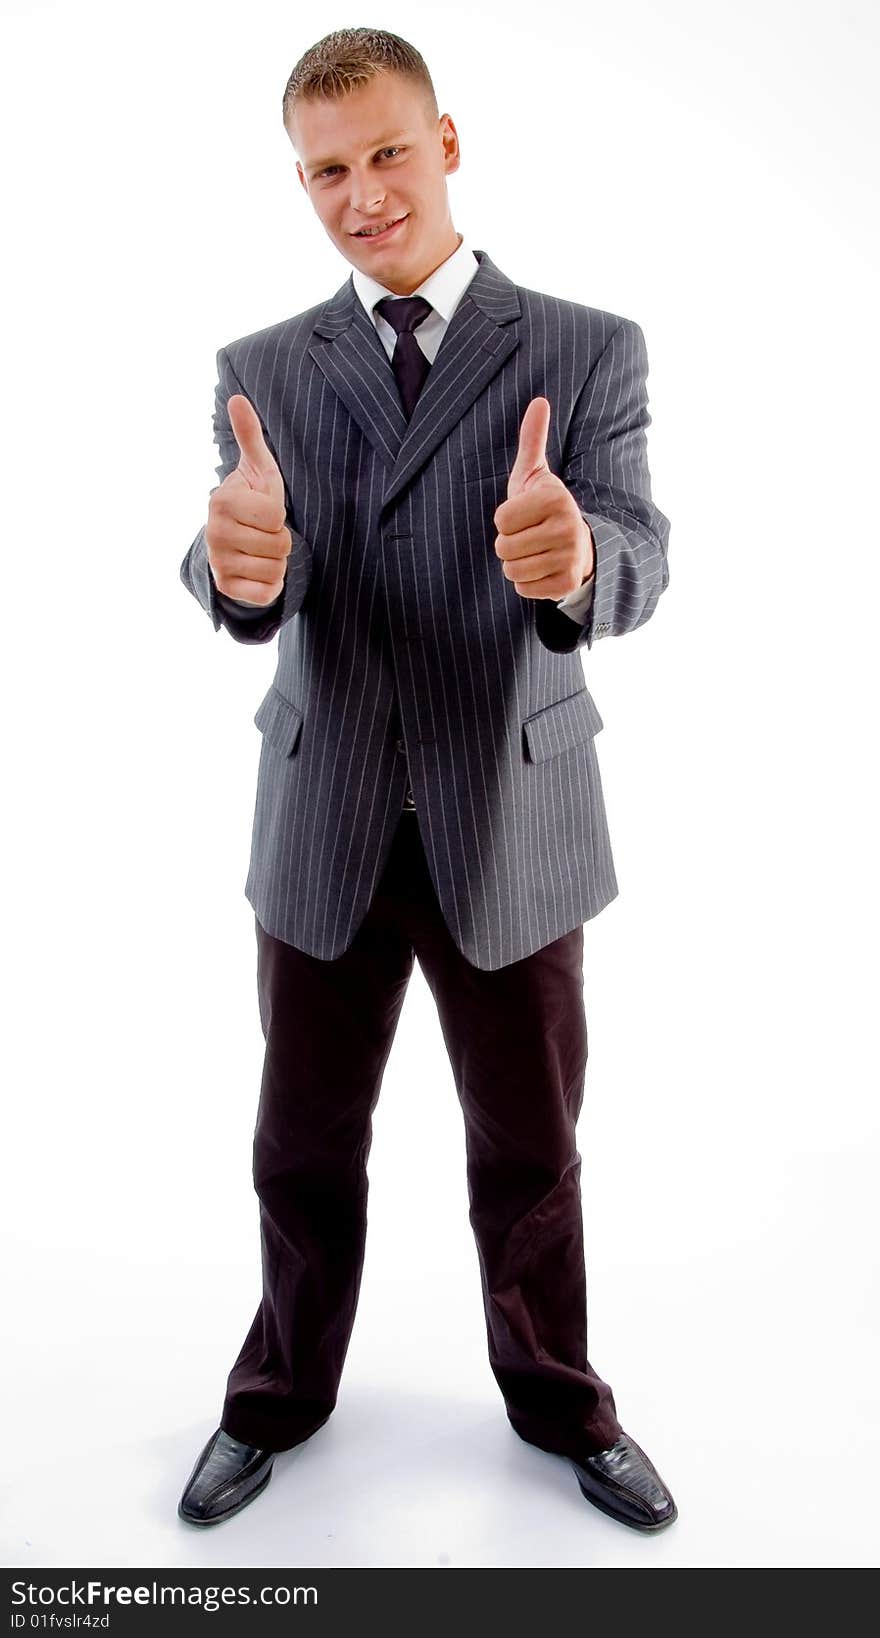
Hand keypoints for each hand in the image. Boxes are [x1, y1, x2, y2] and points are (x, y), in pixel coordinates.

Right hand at [206, 395, 291, 605]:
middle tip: (264, 532)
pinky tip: (258, 571)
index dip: (279, 513)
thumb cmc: (252, 500)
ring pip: (275, 568)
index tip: (264, 511)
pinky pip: (267, 592)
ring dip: (277, 561)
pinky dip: (271, 585)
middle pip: (279, 543)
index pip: (275, 515)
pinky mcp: (227, 589)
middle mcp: (214, 533)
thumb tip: (238, 398)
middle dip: (280, 539)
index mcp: (222, 501)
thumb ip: (250, 436)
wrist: (235, 541)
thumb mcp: (257, 469)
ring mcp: (219, 563)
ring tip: (261, 549)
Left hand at [493, 397, 594, 598]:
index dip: (506, 519)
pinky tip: (544, 568)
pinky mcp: (567, 584)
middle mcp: (567, 527)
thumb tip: (539, 400)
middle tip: (530, 536)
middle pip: (503, 547)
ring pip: (511, 569)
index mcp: (555, 498)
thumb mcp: (536, 475)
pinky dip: (527, 582)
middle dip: (509, 544)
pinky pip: (522, 588)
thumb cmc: (546, 508)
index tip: (525, 515)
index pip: (501, 520)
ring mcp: (570, 558)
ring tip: (536, 552)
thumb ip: (532, 440)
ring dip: (517, 564)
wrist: (581, 547)